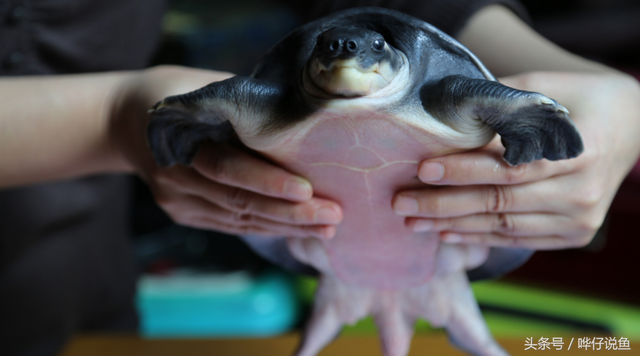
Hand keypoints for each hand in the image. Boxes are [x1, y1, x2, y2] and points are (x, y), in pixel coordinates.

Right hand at [110, 66, 341, 238]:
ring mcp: (178, 201)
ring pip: (238, 220)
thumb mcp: (205, 85)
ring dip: (285, 226)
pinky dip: (266, 228)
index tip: (307, 190)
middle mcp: (176, 177)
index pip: (227, 167)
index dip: (267, 182)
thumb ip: (242, 105)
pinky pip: (231, 225)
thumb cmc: (177, 92)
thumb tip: (301, 117)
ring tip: (327, 227)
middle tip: (332, 215)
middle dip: (289, 213)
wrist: (126, 119)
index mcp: (179, 139)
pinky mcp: (185, 214)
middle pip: (238, 202)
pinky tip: (297, 229)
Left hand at [393, 72, 639, 248]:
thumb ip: (500, 101)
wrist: (629, 128)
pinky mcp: (572, 235)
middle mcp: (582, 193)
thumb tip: (442, 110)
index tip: (422, 170)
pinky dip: (478, 237)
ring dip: (452, 224)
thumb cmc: (580, 101)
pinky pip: (516, 238)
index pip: (510, 167)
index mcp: (580, 152)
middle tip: (401, 203)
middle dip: (444, 204)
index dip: (464, 171)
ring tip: (412, 221)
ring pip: (502, 225)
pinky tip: (444, 233)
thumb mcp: (545, 88)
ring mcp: (579, 220)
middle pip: (500, 202)